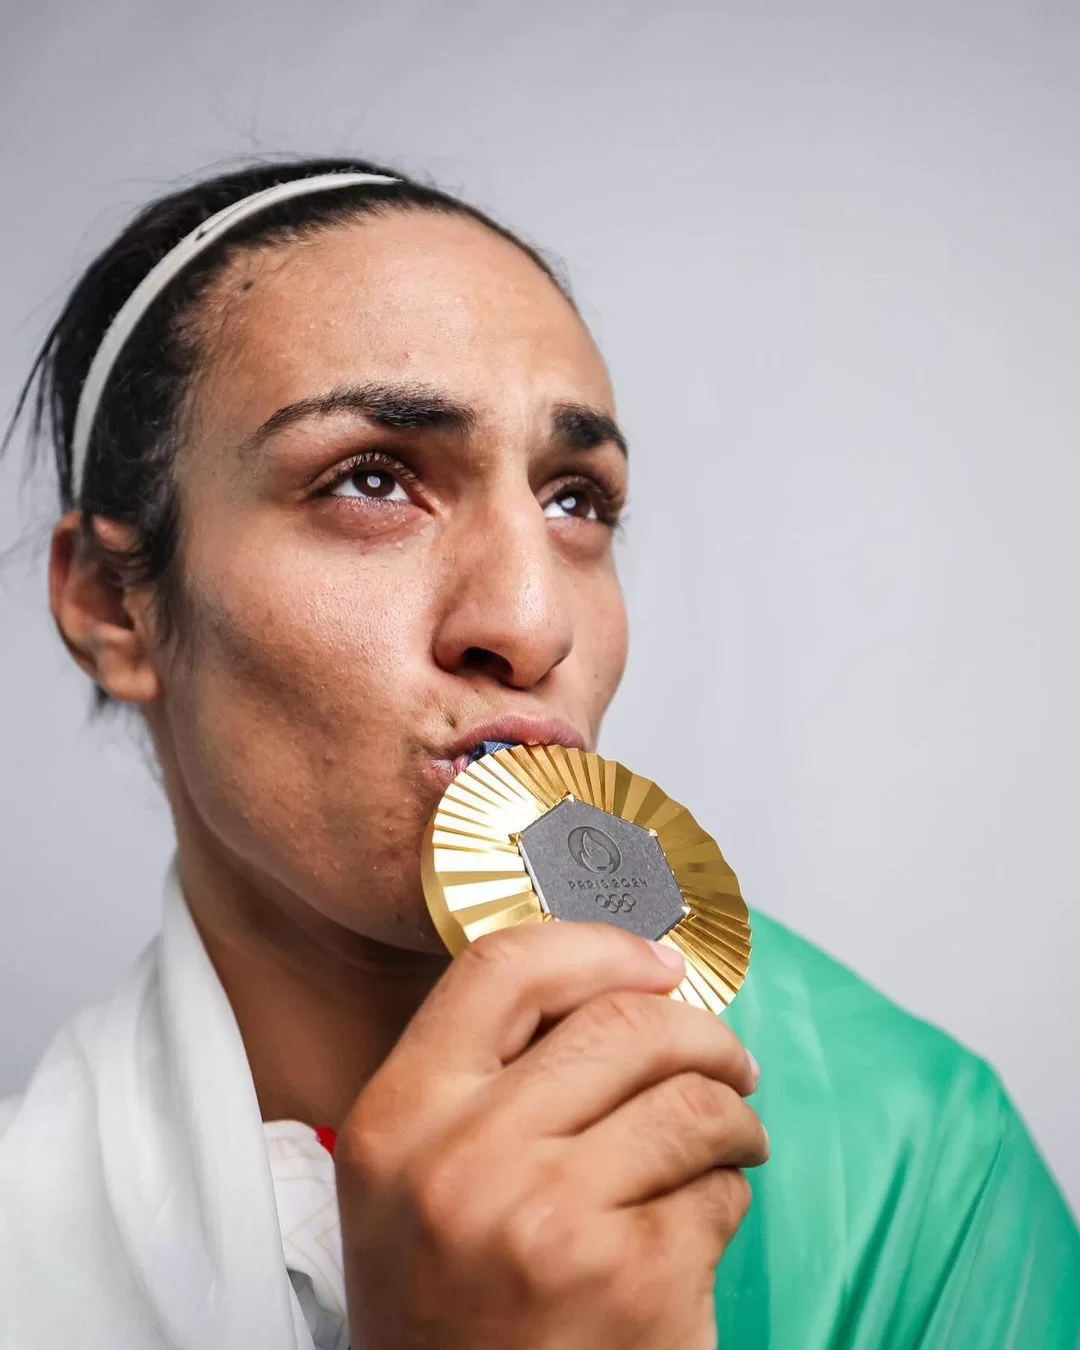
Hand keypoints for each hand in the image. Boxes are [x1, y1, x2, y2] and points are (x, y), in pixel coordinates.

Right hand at [336, 921, 767, 1349]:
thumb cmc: (443, 1308)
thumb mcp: (409, 1178)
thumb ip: (477, 1078)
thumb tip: (612, 986)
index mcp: (400, 1117)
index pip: (504, 968)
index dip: (599, 948)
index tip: (656, 964)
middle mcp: (467, 1160)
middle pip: (624, 1024)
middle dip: (701, 1034)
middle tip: (727, 1062)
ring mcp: (554, 1221)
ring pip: (692, 1102)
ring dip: (733, 1115)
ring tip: (733, 1141)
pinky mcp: (637, 1283)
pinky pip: (719, 1193)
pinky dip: (726, 1197)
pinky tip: (697, 1225)